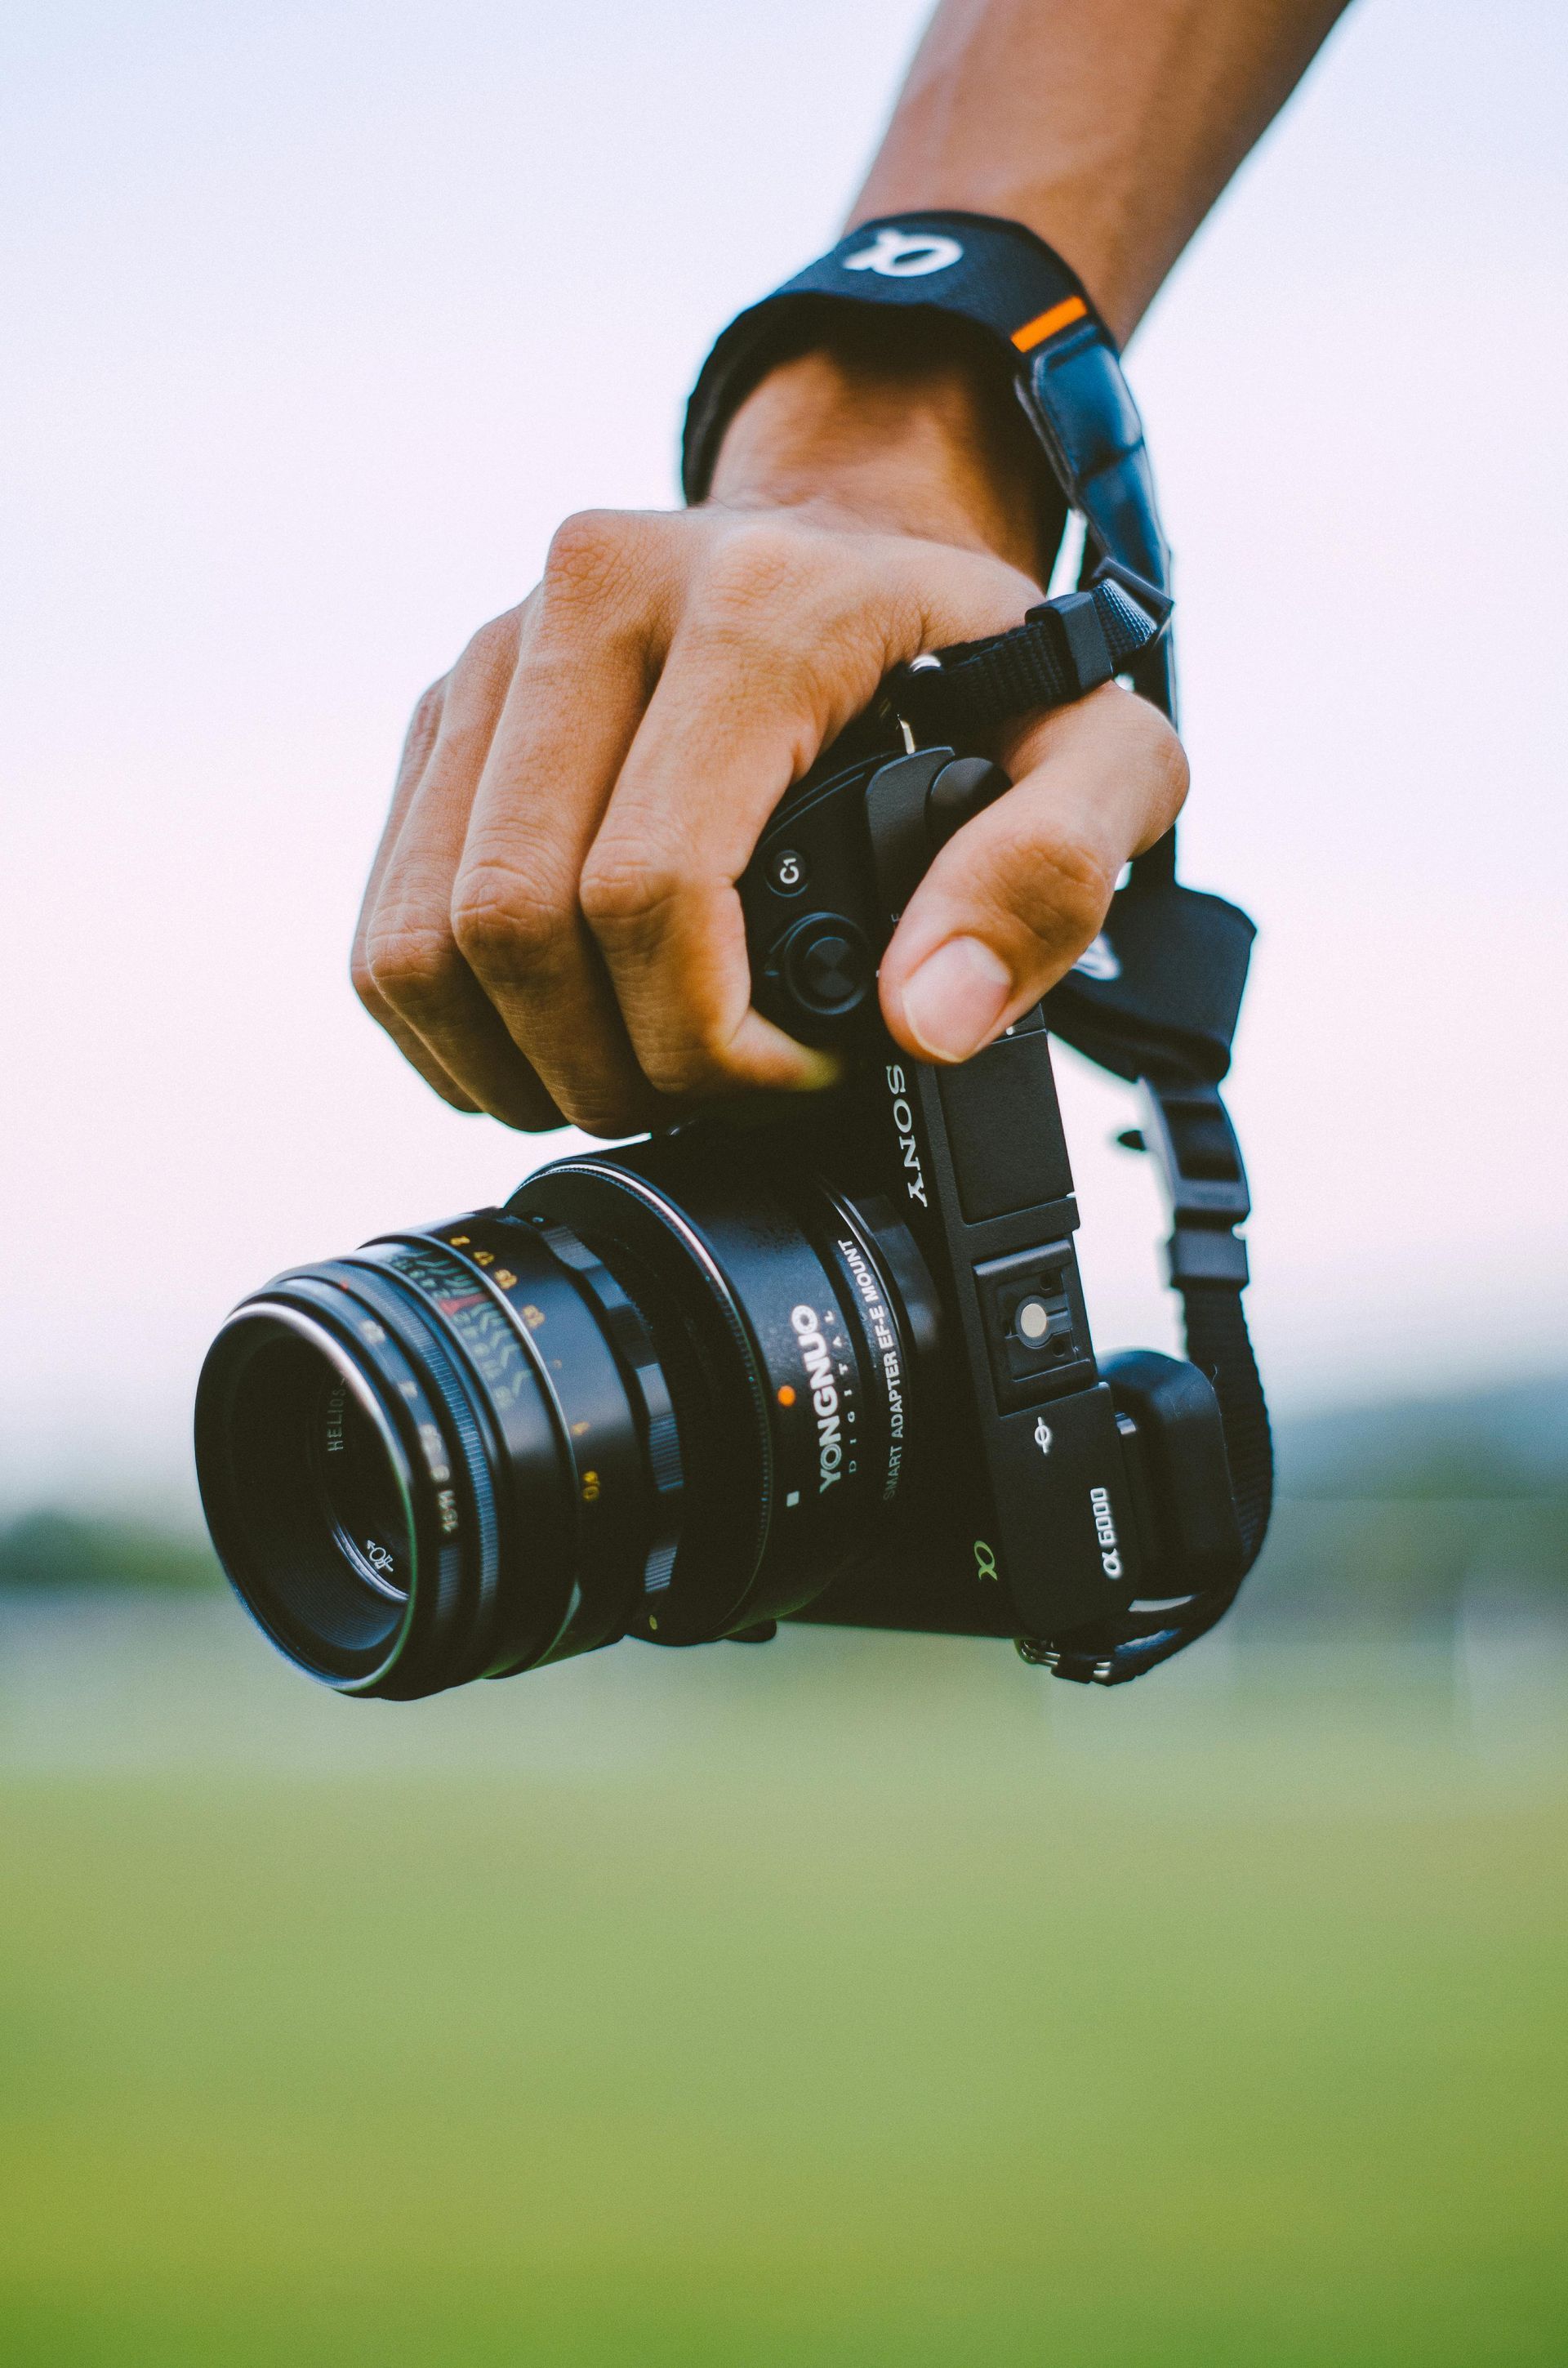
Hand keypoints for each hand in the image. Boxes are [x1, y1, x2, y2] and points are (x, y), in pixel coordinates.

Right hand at [352, 337, 1187, 1134]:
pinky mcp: (446, 710)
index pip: (656, 886)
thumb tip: (923, 1016)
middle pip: (519, 924)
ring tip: (634, 1082)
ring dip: (519, 1065)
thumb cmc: (982, 668)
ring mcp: (498, 650)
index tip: (802, 1075)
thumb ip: (1054, 872)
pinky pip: (388, 918)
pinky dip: (456, 1027)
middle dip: (614, 1070)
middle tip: (713, 1099)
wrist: (863, 543)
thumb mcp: (1102, 754)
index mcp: (758, 604)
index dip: (710, 1042)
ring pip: (426, 936)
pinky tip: (552, 1046)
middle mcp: (598, 599)